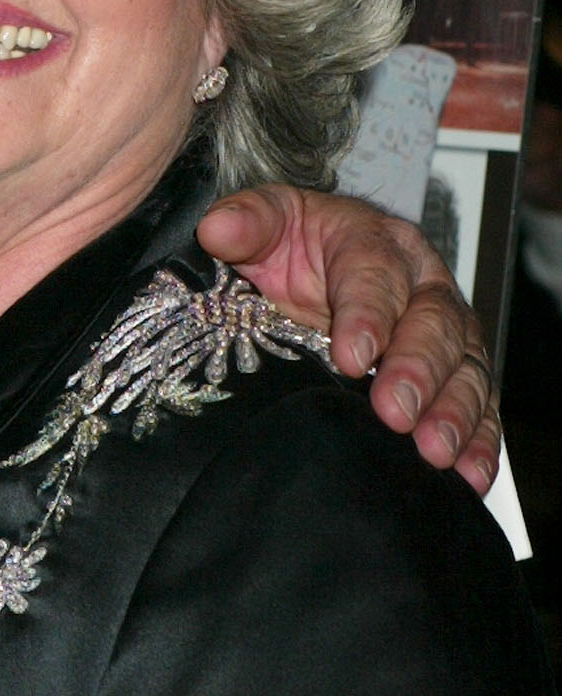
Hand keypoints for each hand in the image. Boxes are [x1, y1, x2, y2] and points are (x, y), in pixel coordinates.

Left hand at [198, 185, 498, 489]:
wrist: (307, 269)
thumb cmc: (294, 247)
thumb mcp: (268, 224)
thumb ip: (248, 221)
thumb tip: (218, 228)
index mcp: (377, 243)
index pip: (377, 273)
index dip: (368, 315)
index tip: (349, 356)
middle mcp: (423, 287)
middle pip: (434, 325)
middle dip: (418, 371)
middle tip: (395, 411)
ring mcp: (443, 336)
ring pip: (465, 369)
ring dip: (454, 412)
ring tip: (434, 450)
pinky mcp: (451, 379)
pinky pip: (477, 410)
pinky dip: (478, 443)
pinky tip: (469, 474)